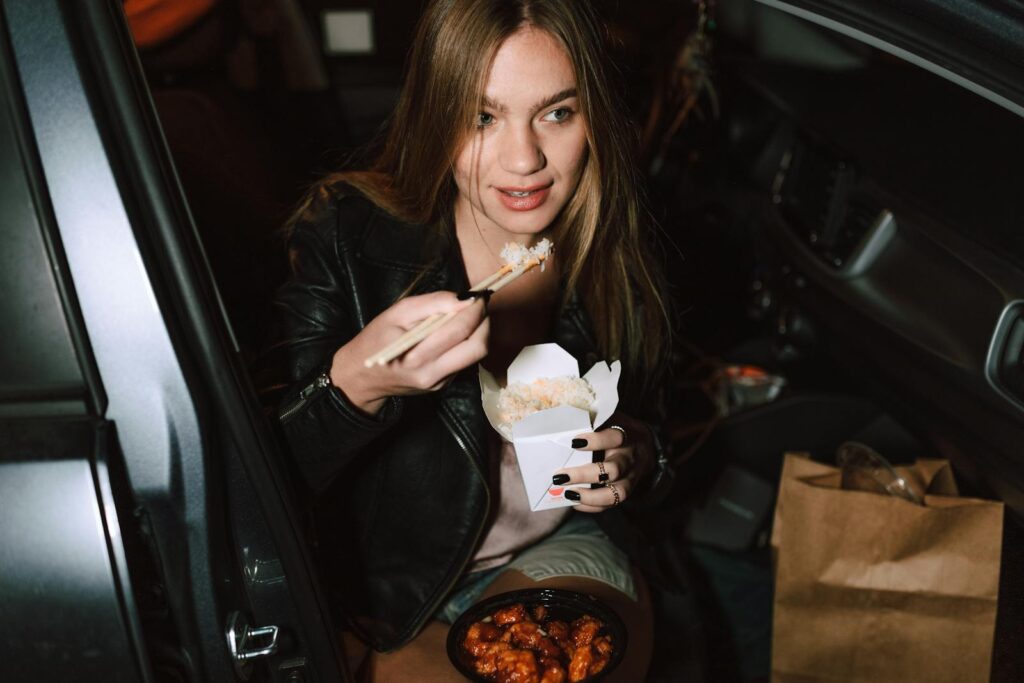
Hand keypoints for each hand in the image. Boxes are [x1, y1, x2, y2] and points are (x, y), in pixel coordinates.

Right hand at [329, 291, 489, 413]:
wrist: (362, 376)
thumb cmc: (377, 339)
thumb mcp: (398, 312)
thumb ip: (433, 303)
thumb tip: (465, 298)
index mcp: (417, 356)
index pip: (460, 330)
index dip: (475, 309)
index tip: (478, 294)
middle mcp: (432, 373)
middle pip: (478, 347)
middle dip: (485, 321)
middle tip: (478, 304)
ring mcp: (440, 383)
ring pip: (477, 355)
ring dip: (480, 331)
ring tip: (468, 315)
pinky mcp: (444, 386)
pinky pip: (465, 361)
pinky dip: (467, 342)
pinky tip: (454, 333)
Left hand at [552, 414, 654, 511]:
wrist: (645, 447)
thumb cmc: (617, 430)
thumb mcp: (609, 419)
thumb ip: (590, 419)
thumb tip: (554, 415)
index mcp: (626, 435)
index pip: (614, 438)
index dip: (596, 441)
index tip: (573, 442)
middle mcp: (629, 458)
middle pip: (613, 470)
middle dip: (584, 475)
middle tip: (560, 476)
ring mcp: (630, 478)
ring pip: (617, 493)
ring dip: (591, 496)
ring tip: (568, 494)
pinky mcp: (627, 491)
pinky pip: (612, 504)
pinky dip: (592, 506)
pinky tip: (574, 502)